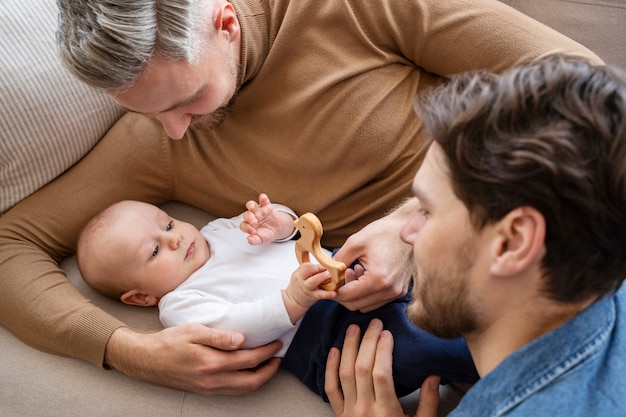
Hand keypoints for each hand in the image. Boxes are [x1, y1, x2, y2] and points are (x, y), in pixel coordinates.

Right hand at [105, 324, 281, 395]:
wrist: (145, 360)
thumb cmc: (169, 342)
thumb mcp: (193, 331)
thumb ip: (218, 336)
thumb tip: (241, 339)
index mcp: (212, 363)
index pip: (249, 359)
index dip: (267, 351)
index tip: (277, 342)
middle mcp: (212, 380)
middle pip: (252, 381)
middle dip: (270, 369)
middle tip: (279, 355)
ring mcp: (209, 388)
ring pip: (244, 390)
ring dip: (260, 379)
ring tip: (269, 364)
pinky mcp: (205, 390)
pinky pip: (233, 392)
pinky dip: (247, 384)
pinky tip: (249, 372)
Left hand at [240, 193, 294, 244]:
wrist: (278, 229)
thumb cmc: (267, 234)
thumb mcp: (262, 240)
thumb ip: (255, 241)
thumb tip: (249, 240)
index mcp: (249, 225)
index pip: (244, 225)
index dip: (246, 228)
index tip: (253, 232)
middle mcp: (252, 216)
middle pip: (247, 215)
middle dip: (249, 218)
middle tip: (254, 222)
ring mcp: (259, 210)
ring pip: (252, 205)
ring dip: (251, 205)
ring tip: (253, 208)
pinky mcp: (266, 206)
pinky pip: (263, 200)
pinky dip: (263, 198)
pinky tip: (263, 198)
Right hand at [282, 263, 336, 323]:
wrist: (294, 300)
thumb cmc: (301, 284)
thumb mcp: (300, 275)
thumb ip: (310, 269)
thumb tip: (324, 264)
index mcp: (299, 274)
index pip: (306, 266)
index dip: (316, 265)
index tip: (325, 264)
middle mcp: (302, 281)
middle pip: (308, 271)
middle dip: (318, 269)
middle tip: (328, 268)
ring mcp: (308, 289)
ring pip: (313, 282)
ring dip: (322, 277)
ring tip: (330, 276)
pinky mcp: (314, 296)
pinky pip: (320, 295)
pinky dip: (327, 294)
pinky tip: (333, 293)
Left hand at [324, 319, 439, 416]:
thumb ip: (428, 404)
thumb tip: (434, 376)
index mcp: (386, 412)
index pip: (381, 374)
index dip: (383, 351)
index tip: (388, 333)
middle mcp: (365, 410)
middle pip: (362, 368)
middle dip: (368, 342)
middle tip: (374, 323)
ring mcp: (349, 412)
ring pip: (344, 373)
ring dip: (348, 348)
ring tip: (354, 328)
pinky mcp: (340, 414)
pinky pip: (331, 388)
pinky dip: (330, 367)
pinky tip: (335, 350)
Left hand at [333, 199, 417, 311]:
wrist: (408, 227)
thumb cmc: (384, 232)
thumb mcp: (355, 243)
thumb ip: (337, 262)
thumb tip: (325, 274)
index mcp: (378, 279)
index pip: (347, 297)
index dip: (333, 291)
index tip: (327, 281)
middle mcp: (390, 290)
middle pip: (355, 305)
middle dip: (342, 294)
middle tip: (338, 277)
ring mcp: (397, 292)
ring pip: (366, 306)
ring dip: (355, 294)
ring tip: (352, 272)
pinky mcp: (400, 290)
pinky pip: (377, 300)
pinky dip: (366, 293)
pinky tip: (363, 275)